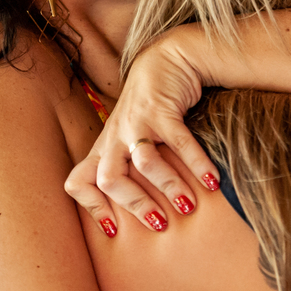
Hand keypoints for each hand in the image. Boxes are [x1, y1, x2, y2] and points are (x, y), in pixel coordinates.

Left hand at [65, 32, 220, 233]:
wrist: (166, 59)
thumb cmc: (150, 108)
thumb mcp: (132, 138)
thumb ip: (130, 168)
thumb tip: (146, 214)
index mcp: (104, 148)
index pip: (77, 182)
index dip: (90, 208)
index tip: (112, 231)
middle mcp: (115, 137)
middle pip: (108, 179)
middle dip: (135, 205)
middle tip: (160, 224)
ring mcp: (137, 122)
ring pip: (144, 163)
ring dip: (169, 187)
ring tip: (190, 205)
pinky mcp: (162, 109)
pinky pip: (179, 143)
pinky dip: (197, 164)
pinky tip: (213, 181)